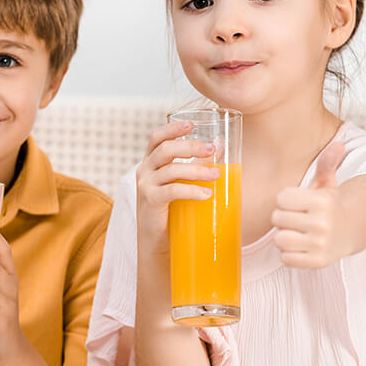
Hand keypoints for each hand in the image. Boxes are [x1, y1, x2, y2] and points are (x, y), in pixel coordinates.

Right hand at [135, 120, 221, 252]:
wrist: (157, 242)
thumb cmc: (172, 211)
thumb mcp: (180, 184)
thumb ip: (195, 166)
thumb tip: (221, 146)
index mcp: (150, 163)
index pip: (157, 138)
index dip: (172, 128)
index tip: (191, 123)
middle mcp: (144, 171)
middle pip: (166, 149)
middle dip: (191, 146)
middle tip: (212, 149)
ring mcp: (145, 186)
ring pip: (172, 170)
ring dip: (197, 170)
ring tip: (217, 175)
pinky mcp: (150, 202)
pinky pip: (172, 191)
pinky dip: (191, 190)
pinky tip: (206, 194)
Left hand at [271, 141, 353, 268]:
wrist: (352, 230)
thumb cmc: (331, 205)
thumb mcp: (328, 183)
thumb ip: (327, 163)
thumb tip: (338, 144)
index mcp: (322, 201)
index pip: (281, 199)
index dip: (285, 200)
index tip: (296, 202)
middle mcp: (322, 223)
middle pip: (277, 219)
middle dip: (283, 217)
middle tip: (296, 217)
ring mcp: (320, 244)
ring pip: (280, 240)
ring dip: (284, 236)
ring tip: (297, 232)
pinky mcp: (317, 262)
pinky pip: (286, 258)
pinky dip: (289, 254)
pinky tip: (301, 246)